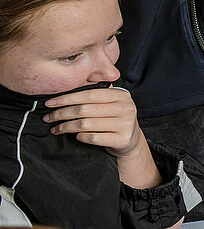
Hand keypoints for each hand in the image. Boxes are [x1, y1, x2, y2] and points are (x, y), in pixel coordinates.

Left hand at [46, 86, 162, 186]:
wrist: (131, 140)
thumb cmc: (114, 119)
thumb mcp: (110, 103)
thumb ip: (95, 95)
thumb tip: (66, 88)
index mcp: (120, 95)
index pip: (89, 94)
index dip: (67, 98)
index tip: (50, 103)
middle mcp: (125, 108)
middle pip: (84, 109)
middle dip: (61, 114)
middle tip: (48, 117)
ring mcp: (125, 124)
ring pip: (86, 124)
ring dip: (66, 127)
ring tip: (56, 128)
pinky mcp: (122, 139)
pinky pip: (92, 137)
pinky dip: (80, 137)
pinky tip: (75, 136)